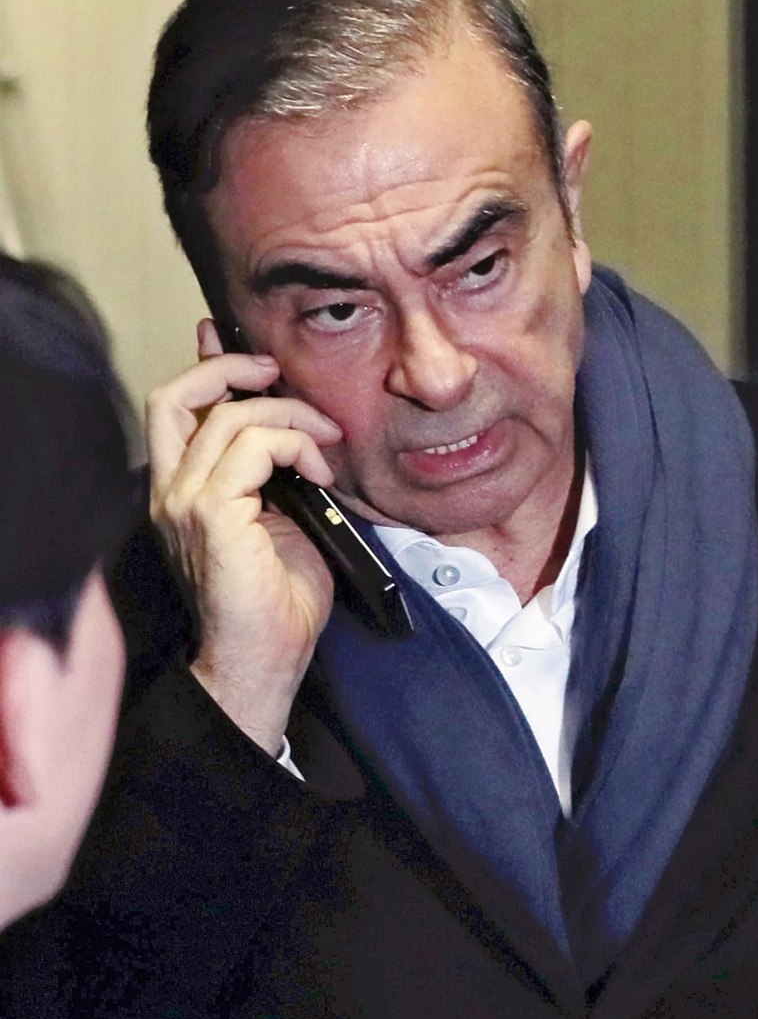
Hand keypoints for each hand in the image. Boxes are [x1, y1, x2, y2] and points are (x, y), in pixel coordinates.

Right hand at [147, 323, 343, 752]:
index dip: (206, 367)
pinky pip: (254, 446)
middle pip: (176, 395)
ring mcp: (185, 503)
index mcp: (180, 493)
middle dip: (229, 366)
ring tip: (326, 439)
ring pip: (228, 415)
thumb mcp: (282, 522)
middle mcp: (170, 493)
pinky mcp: (212, 515)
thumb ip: (277, 475)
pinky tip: (321, 471)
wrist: (261, 666)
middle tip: (277, 371)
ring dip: (288, 414)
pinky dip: (295, 445)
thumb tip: (301, 435)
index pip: (175, 410)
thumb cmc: (277, 606)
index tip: (248, 352)